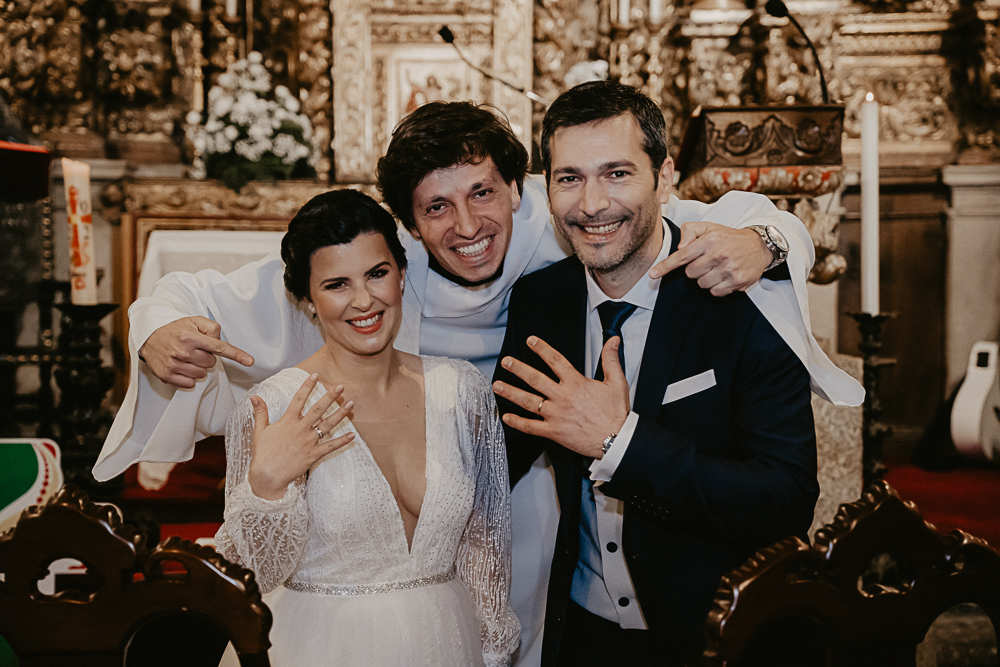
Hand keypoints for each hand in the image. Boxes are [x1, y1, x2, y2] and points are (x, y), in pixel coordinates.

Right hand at [139, 316, 253, 387]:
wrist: (148, 335)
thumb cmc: (175, 329)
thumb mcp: (194, 320)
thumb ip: (211, 328)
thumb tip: (218, 341)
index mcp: (191, 337)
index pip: (219, 347)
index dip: (236, 355)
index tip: (250, 362)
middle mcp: (183, 351)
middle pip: (211, 363)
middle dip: (207, 357)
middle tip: (196, 350)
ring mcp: (174, 364)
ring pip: (202, 375)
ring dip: (199, 368)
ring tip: (188, 358)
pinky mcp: (166, 375)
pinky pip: (189, 384)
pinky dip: (189, 378)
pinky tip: (182, 367)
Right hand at [247, 373, 354, 499]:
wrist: (267, 476)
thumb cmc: (263, 454)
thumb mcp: (259, 431)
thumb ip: (260, 412)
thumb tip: (254, 397)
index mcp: (287, 421)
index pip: (299, 399)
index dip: (307, 386)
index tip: (315, 375)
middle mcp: (300, 429)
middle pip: (318, 409)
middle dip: (330, 396)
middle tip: (341, 386)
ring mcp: (308, 441)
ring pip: (327, 425)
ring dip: (340, 414)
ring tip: (351, 404)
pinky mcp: (313, 454)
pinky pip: (330, 446)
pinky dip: (342, 441)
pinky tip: (352, 435)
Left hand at [493, 336, 629, 458]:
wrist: (617, 439)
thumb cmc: (616, 412)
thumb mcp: (617, 382)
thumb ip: (611, 359)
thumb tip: (613, 339)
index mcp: (576, 383)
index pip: (555, 361)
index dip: (542, 349)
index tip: (530, 341)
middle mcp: (563, 397)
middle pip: (535, 379)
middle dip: (518, 369)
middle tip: (506, 361)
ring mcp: (556, 415)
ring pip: (529, 402)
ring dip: (511, 393)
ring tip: (497, 386)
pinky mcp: (554, 432)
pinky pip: (531, 427)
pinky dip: (517, 422)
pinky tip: (506, 417)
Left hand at [648, 222, 770, 295]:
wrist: (759, 246)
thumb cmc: (729, 237)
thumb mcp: (709, 227)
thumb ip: (690, 231)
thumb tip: (680, 248)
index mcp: (709, 240)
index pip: (682, 256)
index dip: (665, 267)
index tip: (652, 274)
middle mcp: (718, 255)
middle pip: (690, 274)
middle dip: (695, 270)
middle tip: (708, 262)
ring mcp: (728, 269)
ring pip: (701, 284)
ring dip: (706, 279)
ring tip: (718, 268)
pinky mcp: (737, 281)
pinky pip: (715, 292)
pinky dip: (717, 288)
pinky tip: (725, 277)